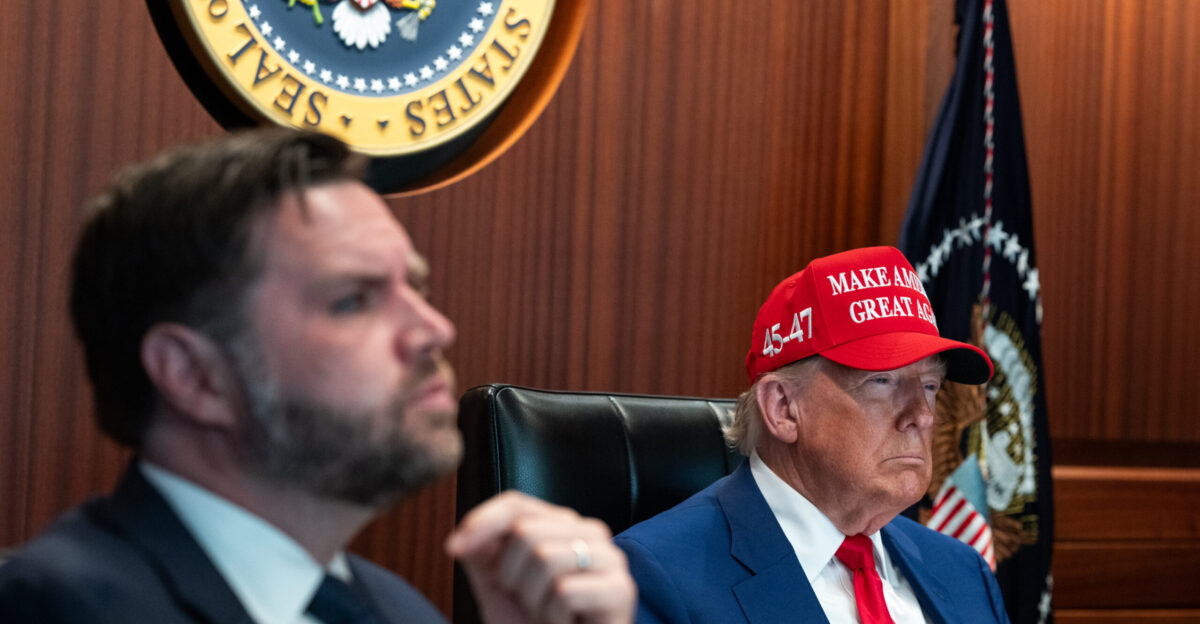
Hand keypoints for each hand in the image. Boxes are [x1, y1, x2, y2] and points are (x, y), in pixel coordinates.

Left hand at [446, 491, 635, 623]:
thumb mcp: (500, 587)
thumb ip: (483, 555)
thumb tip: (464, 535)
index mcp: (561, 525)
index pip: (517, 503)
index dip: (482, 521)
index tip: (453, 548)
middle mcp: (590, 532)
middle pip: (527, 530)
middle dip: (511, 576)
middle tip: (528, 602)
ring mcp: (611, 559)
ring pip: (546, 557)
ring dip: (533, 600)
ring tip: (548, 614)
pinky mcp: (621, 590)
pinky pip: (566, 591)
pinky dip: (555, 617)